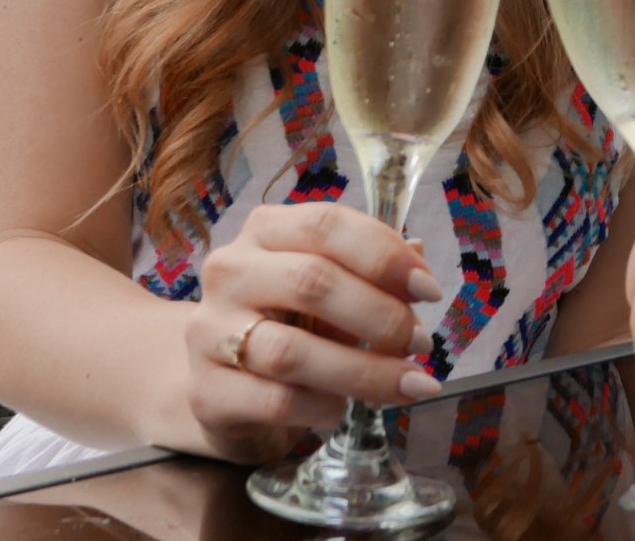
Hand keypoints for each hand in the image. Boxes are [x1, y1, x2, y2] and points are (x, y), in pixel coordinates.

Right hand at [185, 202, 444, 464]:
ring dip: (362, 370)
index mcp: (264, 231)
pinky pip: (277, 401)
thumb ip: (369, 270)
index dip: (384, 255)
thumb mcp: (326, 287)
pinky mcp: (206, 391)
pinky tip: (342, 411)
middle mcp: (230, 271)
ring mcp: (209, 331)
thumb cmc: (285, 323)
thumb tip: (418, 257)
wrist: (215, 384)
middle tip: (419, 342)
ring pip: (292, 351)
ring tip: (405, 384)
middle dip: (380, 316)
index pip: (326, 224)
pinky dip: (322, 407)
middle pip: (311, 281)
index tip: (429, 290)